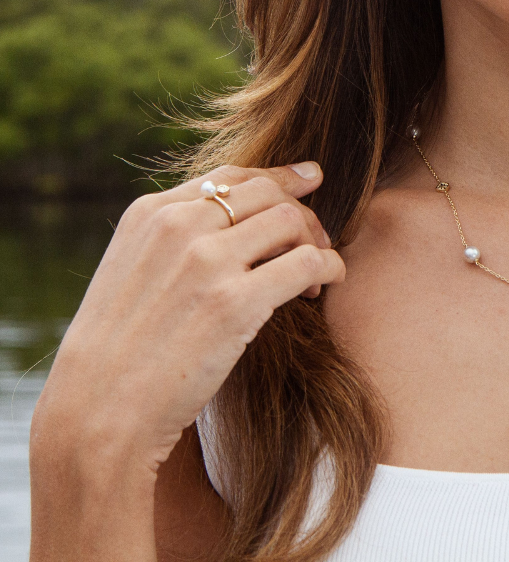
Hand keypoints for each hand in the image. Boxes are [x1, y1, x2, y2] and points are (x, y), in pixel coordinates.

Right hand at [31, 162, 344, 478]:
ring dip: (315, 240)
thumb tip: (231, 221)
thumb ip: (173, 240)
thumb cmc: (117, 355)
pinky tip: (325, 284)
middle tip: (316, 241)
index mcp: (150, 214)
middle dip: (302, 212)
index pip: (230, 177)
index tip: (310, 180)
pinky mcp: (236, 303)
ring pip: (291, 219)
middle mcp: (178, 226)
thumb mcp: (130, 274)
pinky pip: (307, 262)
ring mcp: (207, 262)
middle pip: (268, 193)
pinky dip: (328, 266)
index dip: (279, 176)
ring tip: (315, 274)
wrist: (95, 417)